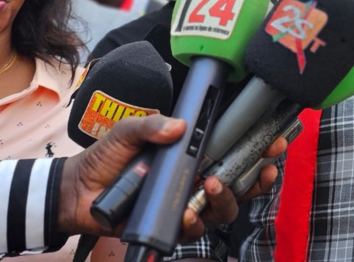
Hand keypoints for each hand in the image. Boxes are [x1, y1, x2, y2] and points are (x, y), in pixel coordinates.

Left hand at [57, 115, 285, 243]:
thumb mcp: (128, 132)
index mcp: (194, 153)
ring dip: (227, 199)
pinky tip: (187, 215)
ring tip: (214, 186)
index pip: (235, 150)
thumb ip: (152, 124)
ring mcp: (187, 204)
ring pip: (224, 209)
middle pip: (242, 184)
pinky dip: (195, 223)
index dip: (259, 147)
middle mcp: (197, 178)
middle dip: (259, 178)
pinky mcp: (172, 226)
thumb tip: (179, 126)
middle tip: (262, 168)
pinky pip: (195, 230)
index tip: (275, 141)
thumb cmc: (107, 158)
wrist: (77, 190)